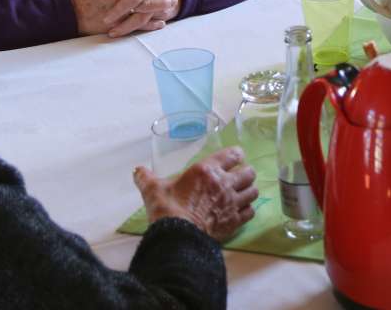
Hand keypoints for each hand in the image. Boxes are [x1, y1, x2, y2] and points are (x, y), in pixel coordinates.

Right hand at [133, 146, 257, 240]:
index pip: (233, 154)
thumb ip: (146, 178)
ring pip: (253, 191)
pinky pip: (250, 212)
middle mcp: (224, 183)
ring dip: (248, 192)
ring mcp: (232, 202)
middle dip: (245, 174)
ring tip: (241, 195)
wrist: (178, 235)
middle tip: (237, 179)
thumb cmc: (166, 208)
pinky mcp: (235, 221)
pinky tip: (239, 212)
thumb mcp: (153, 189)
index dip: (236, 156)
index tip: (234, 159)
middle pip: (248, 173)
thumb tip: (137, 170)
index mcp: (207, 169)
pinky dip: (247, 211)